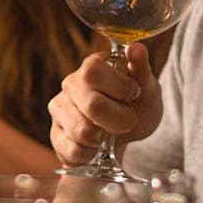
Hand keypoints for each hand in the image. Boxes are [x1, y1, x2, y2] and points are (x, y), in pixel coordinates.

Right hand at [48, 42, 161, 166]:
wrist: (128, 133)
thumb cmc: (137, 105)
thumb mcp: (147, 88)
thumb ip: (141, 70)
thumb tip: (136, 48)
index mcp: (91, 66)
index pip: (92, 73)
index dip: (118, 88)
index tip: (133, 95)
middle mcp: (70, 85)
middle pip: (91, 106)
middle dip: (118, 120)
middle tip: (127, 121)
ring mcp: (59, 110)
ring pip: (81, 131)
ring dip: (104, 139)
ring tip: (109, 134)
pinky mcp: (55, 135)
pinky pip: (72, 150)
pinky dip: (91, 154)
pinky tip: (96, 147)